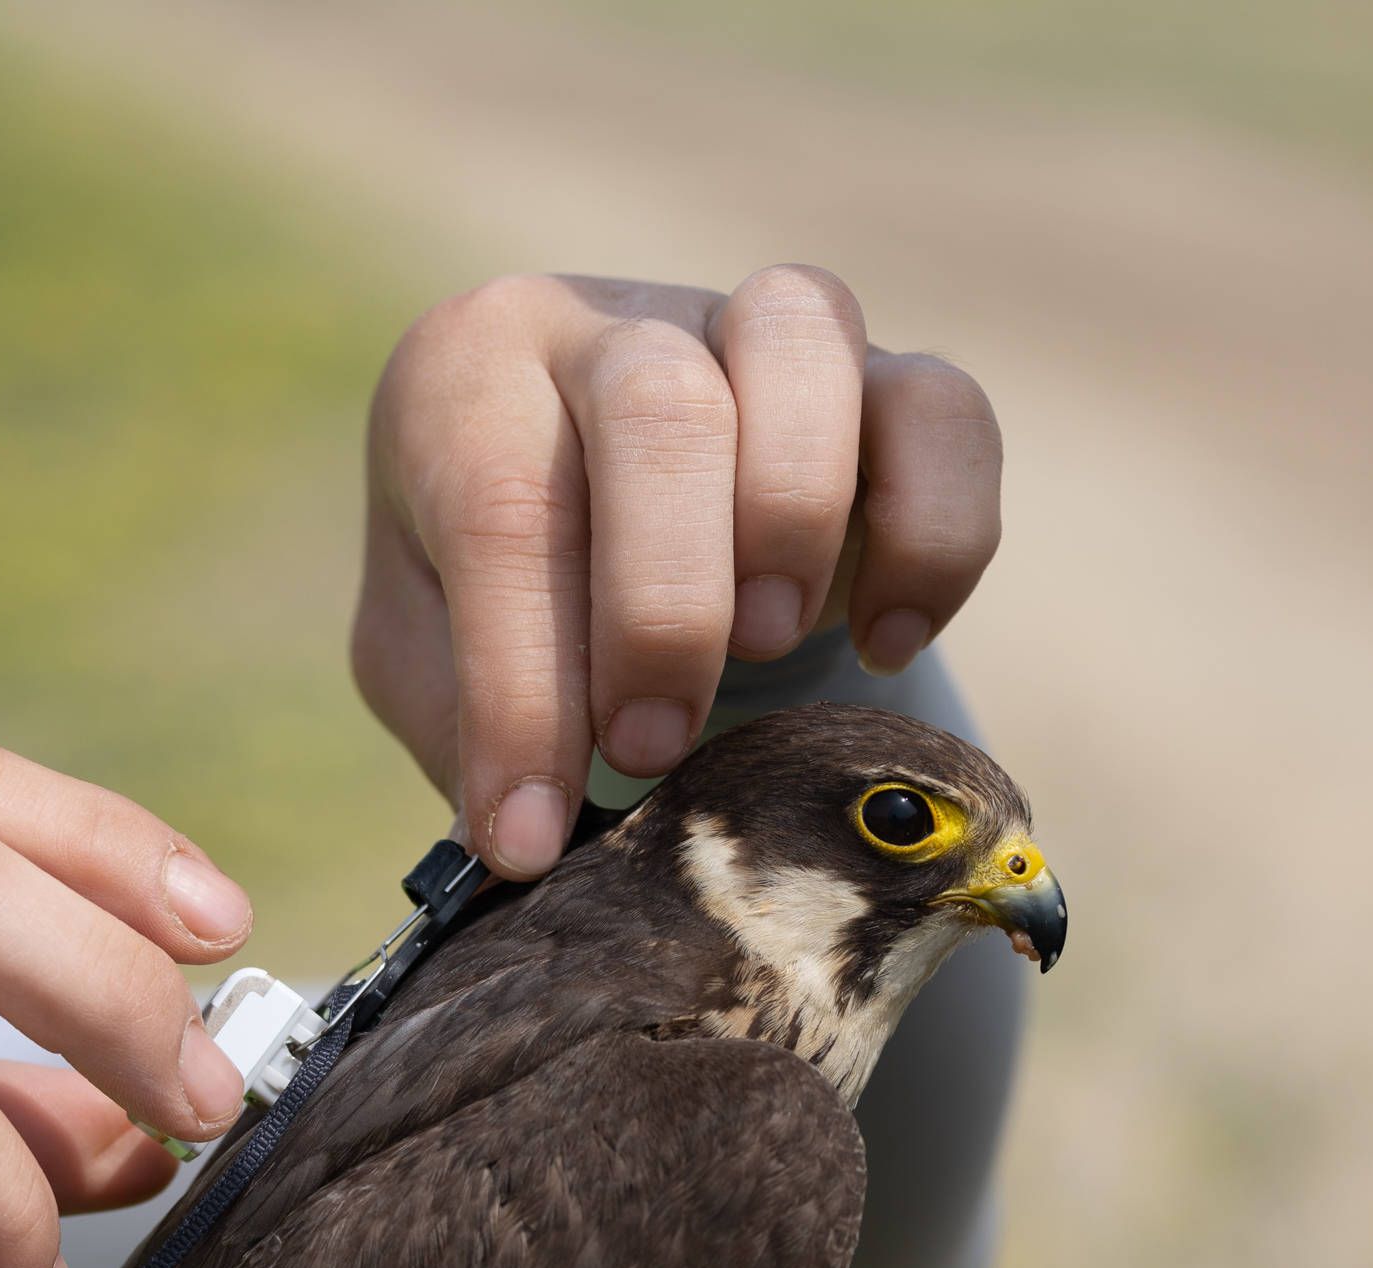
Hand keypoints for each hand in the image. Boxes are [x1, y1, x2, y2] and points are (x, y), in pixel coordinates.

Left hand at [354, 267, 1002, 877]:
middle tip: (651, 749)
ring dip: (793, 514)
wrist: (606, 538)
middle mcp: (613, 323)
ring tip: (767, 646)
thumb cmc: (507, 603)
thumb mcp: (429, 659)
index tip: (534, 835)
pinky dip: (934, 533)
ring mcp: (755, 328)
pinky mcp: (885, 377)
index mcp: (469, 373)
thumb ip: (466, 722)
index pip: (500, 510)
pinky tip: (886, 643)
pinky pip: (943, 413)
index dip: (522, 693)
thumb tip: (536, 838)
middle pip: (658, 404)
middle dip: (664, 606)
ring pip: (801, 339)